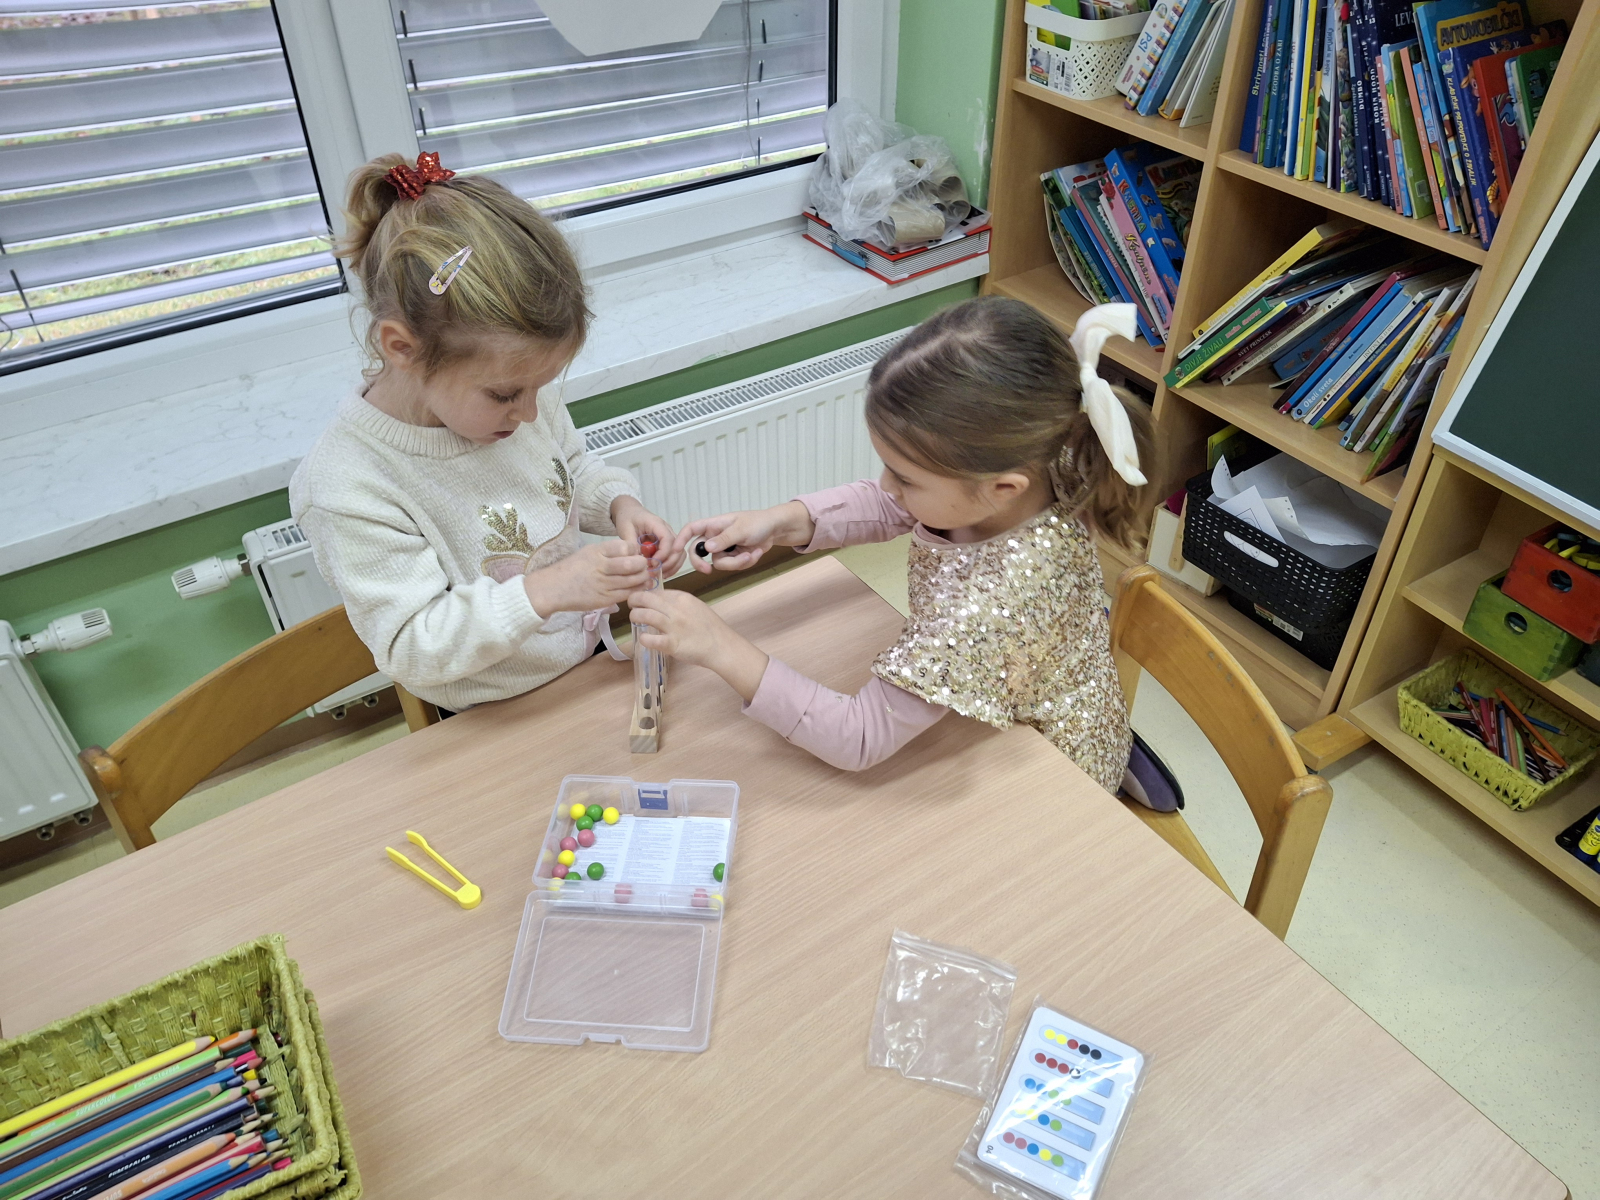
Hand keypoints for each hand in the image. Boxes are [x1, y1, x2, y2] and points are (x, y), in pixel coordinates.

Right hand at [524, 540, 649, 615]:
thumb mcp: (588, 552)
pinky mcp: (604, 599)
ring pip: (632, 580)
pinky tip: (641, 588)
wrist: (553, 588)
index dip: (636, 550)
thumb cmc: (572, 568)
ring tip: (645, 577)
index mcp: (597, 551)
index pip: (625, 547)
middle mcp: (601, 566)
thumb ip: (608, 552)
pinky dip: (637, 590)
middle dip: (643, 565)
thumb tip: (633, 552)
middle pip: (632, 564)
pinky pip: (627, 594)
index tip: (637, 553)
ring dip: (643, 578)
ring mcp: (603, 584)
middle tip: (645, 566)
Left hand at [611, 496, 683, 574]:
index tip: (653, 564)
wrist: (629, 511)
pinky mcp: (667, 544)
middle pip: (677, 548)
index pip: (668, 539)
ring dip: (671, 567)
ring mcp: (669, 538)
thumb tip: (638, 562)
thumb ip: (631, 544)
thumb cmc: (627, 518)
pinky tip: (660, 573)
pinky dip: (670, 567)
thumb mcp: (625, 529)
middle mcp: (667, 530)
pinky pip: (674, 557)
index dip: (663, 554)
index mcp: (657, 524)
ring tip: (658, 575)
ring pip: (679, 554)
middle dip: (669, 563)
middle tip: (655, 572)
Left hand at [627, 588, 768, 700]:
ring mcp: (674, 627)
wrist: (722, 646)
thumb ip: (678, 603)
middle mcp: (676, 610)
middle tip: (631, 606)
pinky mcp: (672, 644)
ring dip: (635, 616)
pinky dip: (643, 638)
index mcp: (683, 598)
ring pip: (645, 615)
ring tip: (634, 619)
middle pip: (646, 599)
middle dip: (634, 600)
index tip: (639, 598)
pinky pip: (651, 639)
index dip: (644, 593)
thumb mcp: (696, 606)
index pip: (656, 591)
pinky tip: (643, 638)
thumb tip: (659, 602)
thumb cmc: (710, 627)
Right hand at [672, 501, 814, 574]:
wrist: (775, 530)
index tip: (675, 550)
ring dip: (737, 562)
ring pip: (719, 563)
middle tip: (707, 571)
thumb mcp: (742, 529)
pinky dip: (746, 562)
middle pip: (698, 553)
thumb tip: (706, 548)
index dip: (681, 538)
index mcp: (714, 525)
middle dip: (702, 563)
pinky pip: (733, 566)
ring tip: (753, 553)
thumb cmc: (758, 522)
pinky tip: (757, 552)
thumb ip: (724, 539)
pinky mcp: (734, 557)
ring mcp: (724, 548)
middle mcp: (716, 537)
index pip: (691, 529)